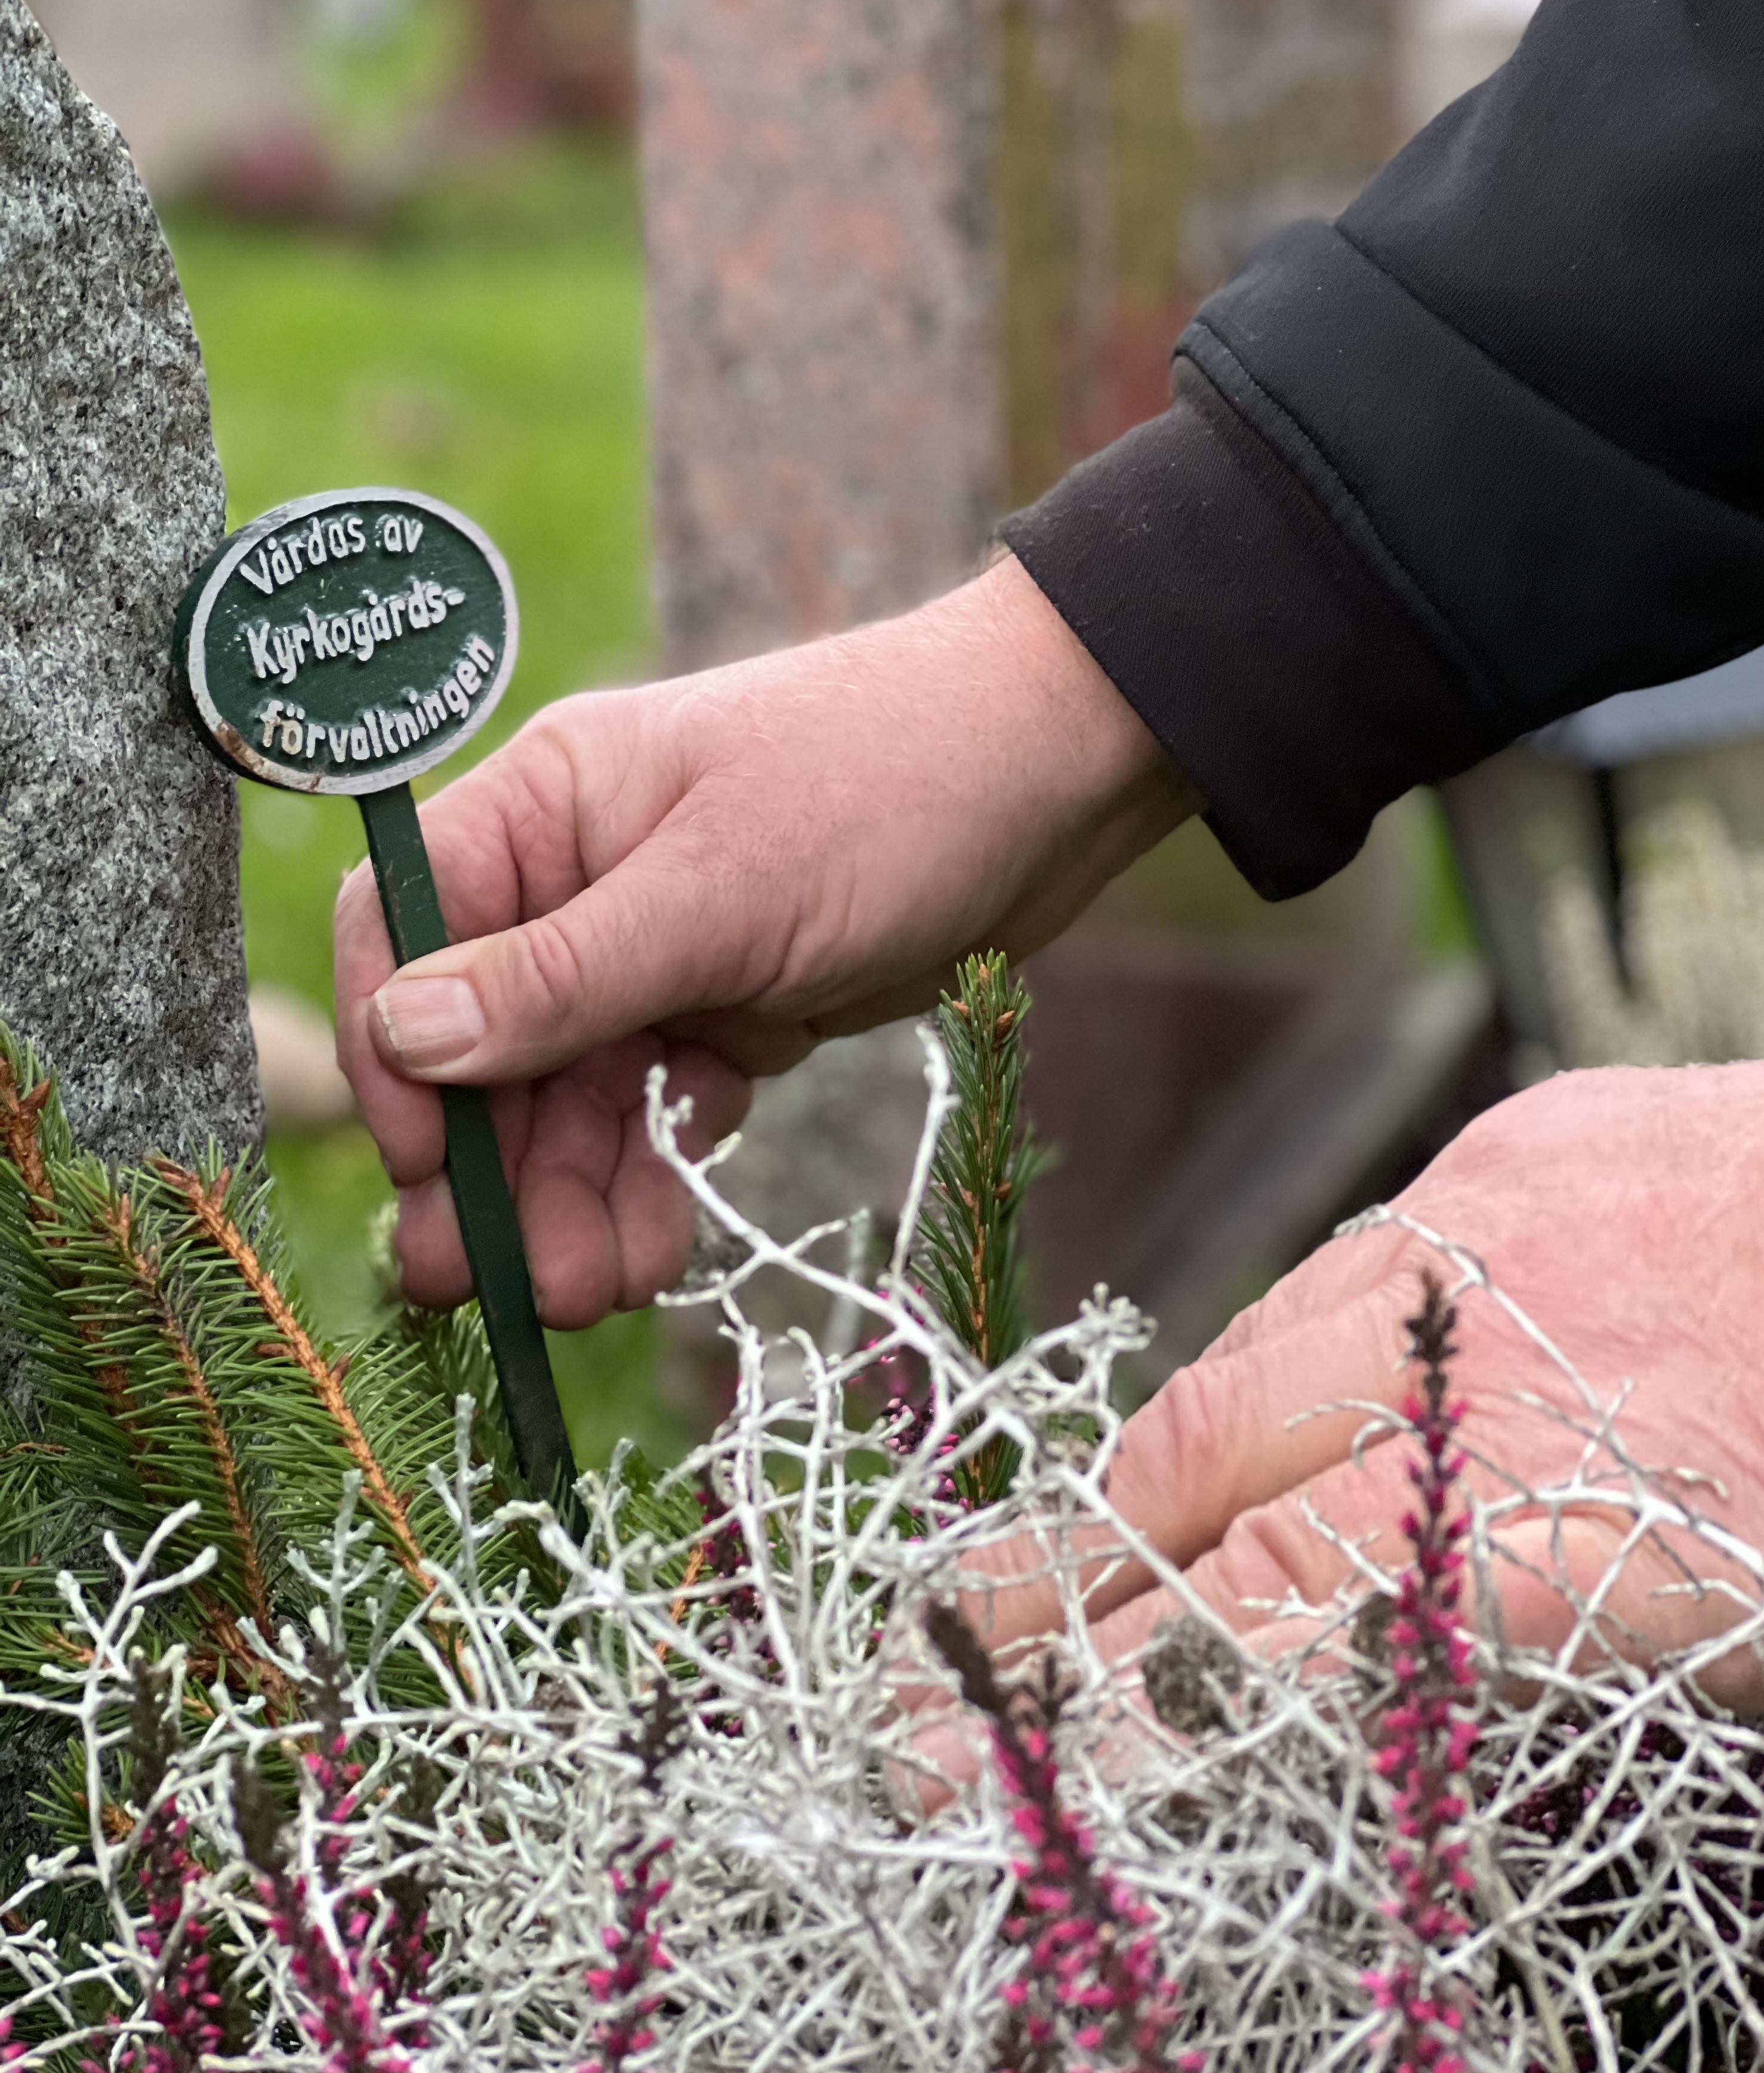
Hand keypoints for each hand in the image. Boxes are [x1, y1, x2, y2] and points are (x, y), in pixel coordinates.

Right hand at [334, 558, 1194, 1324]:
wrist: (1058, 777)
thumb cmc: (888, 787)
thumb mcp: (721, 892)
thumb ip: (561, 977)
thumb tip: (401, 1036)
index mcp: (547, 806)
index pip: (408, 927)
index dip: (396, 1049)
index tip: (423, 1163)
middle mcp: (582, 878)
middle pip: (486, 1039)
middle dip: (488, 1164)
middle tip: (486, 1290)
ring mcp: (656, 948)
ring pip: (572, 1095)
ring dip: (567, 1197)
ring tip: (584, 1295)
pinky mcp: (730, 1005)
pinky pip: (658, 1109)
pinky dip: (647, 1180)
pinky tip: (649, 1252)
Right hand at [960, 1056, 1763, 1712]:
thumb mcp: (1726, 1648)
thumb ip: (1514, 1664)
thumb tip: (1360, 1699)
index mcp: (1525, 1530)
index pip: (1250, 1633)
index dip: (1112, 1699)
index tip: (1006, 1748)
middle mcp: (1463, 1372)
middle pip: (1203, 1479)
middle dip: (1070, 1576)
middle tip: (955, 1651)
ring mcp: (1476, 1234)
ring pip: (1257, 1349)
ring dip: (1174, 1452)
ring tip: (1092, 1534)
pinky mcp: (1521, 1142)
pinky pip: (1355, 1251)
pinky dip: (1305, 1336)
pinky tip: (1295, 1384)